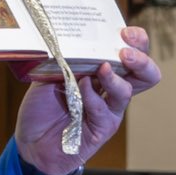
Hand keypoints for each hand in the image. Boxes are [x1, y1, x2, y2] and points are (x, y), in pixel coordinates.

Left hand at [14, 26, 161, 174]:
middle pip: (145, 73)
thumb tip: (77, 44)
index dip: (136, 41)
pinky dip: (92, 97)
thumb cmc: (42, 107)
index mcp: (103, 71)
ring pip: (127, 91)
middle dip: (141, 59)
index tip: (124, 33)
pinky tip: (81, 89)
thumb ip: (66, 60)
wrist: (30, 141)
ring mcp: (109, 110)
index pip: (132, 52)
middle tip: (126, 51)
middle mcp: (111, 89)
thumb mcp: (50, 74)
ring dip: (114, 78)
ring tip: (102, 68)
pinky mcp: (102, 129)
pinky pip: (103, 110)